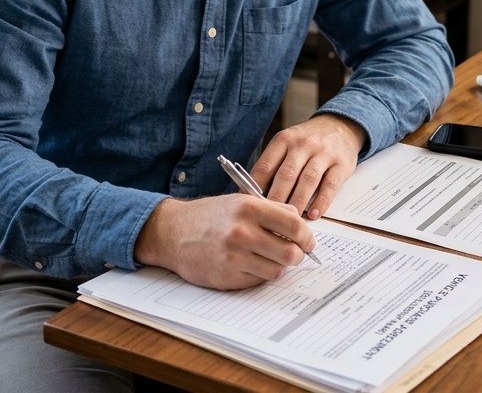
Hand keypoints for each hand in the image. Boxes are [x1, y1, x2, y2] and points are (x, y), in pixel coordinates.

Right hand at [132, 194, 314, 289]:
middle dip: (297, 255)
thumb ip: (272, 210)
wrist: (173, 233)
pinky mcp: (228, 277)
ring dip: (278, 266)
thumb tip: (300, 222)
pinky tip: (251, 264)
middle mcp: (242, 232)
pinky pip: (259, 280)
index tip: (308, 242)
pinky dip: (260, 274)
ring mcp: (234, 257)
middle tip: (294, 253)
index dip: (307, 236)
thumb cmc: (210, 216)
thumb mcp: (240, 201)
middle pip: (291, 253)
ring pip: (277, 270)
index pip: (295, 225)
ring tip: (269, 258)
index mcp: (249, 208)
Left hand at [251, 113, 365, 219]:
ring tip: (291, 220)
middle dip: (276, 198)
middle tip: (269, 218)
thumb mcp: (287, 144)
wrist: (340, 126)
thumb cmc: (307, 142)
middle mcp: (303, 144)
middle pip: (286, 175)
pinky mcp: (341, 164)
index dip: (256, 188)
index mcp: (284, 140)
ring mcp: (324, 153)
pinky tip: (314, 214)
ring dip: (298, 202)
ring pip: (308, 180)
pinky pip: (330, 185)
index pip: (266, 165)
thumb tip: (255, 195)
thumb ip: (273, 165)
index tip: (251, 205)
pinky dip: (321, 201)